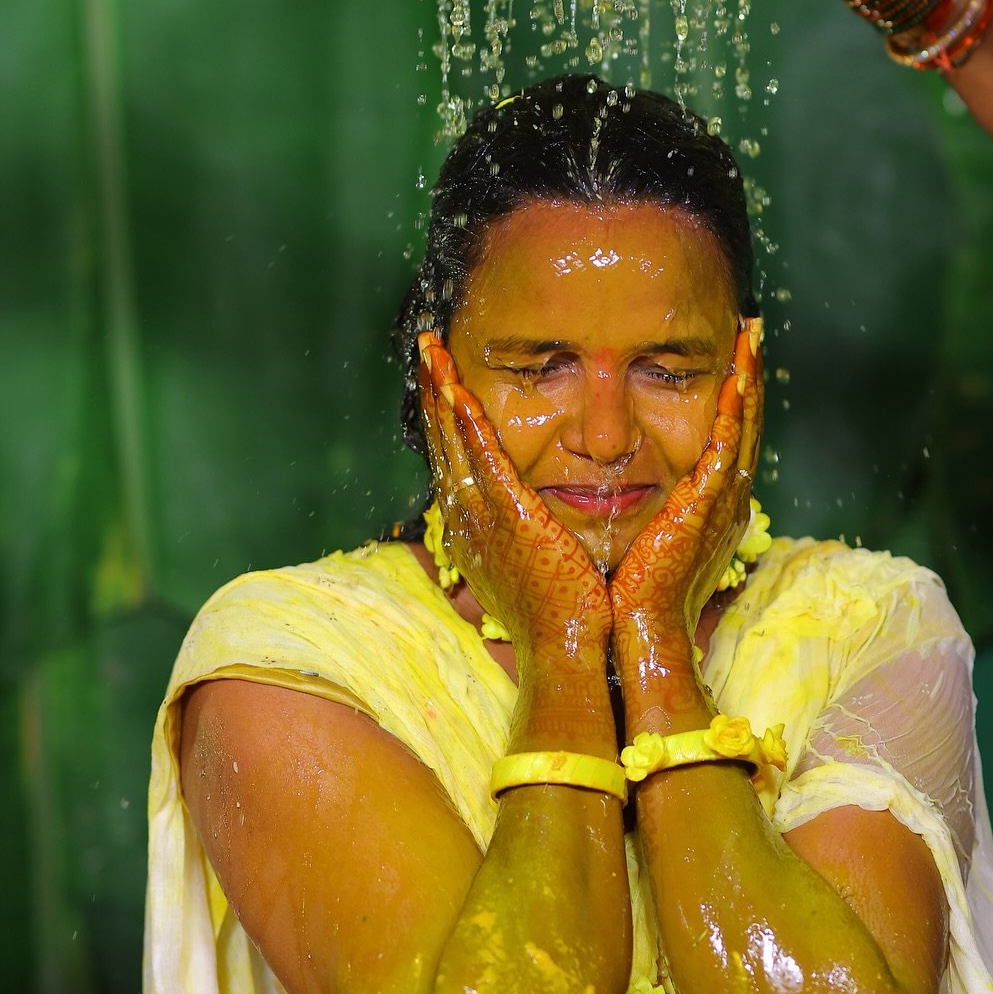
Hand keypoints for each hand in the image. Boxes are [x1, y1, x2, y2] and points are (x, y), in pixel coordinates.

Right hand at [419, 334, 611, 657]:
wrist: (567, 647)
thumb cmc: (561, 610)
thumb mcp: (529, 563)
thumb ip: (521, 532)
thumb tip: (523, 513)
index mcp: (475, 524)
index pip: (454, 456)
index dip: (444, 414)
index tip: (440, 376)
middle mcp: (468, 516)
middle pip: (443, 439)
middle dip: (433, 389)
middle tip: (425, 346)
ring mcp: (483, 516)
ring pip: (454, 440)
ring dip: (440, 391)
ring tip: (431, 350)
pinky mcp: (509, 517)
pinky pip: (482, 460)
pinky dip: (465, 424)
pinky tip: (455, 390)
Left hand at [609, 322, 763, 657]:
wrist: (633, 634)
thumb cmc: (625, 595)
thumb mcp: (637, 538)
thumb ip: (638, 507)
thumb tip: (607, 481)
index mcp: (708, 507)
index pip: (725, 437)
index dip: (732, 395)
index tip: (732, 354)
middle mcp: (724, 501)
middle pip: (743, 423)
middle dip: (750, 374)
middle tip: (752, 328)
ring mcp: (721, 504)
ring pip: (743, 427)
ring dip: (750, 379)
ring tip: (752, 335)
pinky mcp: (707, 510)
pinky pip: (729, 449)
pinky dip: (737, 411)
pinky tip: (739, 376)